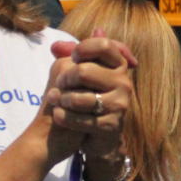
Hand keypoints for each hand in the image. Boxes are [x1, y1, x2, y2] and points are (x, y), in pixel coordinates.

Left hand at [39, 32, 135, 163]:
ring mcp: (120, 105)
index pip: (103, 46)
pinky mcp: (111, 126)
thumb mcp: (78, 73)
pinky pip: (78, 118)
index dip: (82, 49)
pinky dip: (62, 117)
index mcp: (119, 65)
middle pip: (83, 71)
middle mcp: (124, 83)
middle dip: (64, 80)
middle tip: (60, 86)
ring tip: (59, 101)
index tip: (74, 58)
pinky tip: (58, 115)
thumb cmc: (85, 97)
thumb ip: (69, 56)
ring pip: (78, 98)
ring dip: (62, 100)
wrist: (92, 134)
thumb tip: (56, 46)